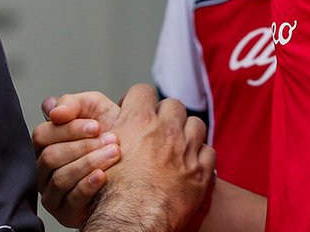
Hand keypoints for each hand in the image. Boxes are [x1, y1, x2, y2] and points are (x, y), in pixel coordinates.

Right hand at [33, 90, 122, 227]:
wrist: (132, 161)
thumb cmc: (108, 132)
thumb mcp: (93, 108)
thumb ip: (72, 102)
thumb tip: (53, 111)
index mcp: (46, 143)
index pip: (42, 135)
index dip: (68, 130)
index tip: (96, 126)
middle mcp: (44, 168)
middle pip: (49, 157)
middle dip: (83, 147)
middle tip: (111, 140)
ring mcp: (52, 191)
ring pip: (59, 178)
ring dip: (88, 163)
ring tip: (113, 154)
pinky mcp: (64, 211)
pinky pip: (70, 200)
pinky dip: (87, 185)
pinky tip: (103, 176)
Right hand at [83, 84, 215, 231]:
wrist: (131, 220)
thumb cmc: (112, 193)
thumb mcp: (100, 151)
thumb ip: (113, 131)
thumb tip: (114, 122)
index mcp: (139, 121)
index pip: (143, 91)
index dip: (139, 99)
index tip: (137, 110)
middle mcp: (165, 130)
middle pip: (173, 105)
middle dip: (167, 115)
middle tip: (159, 130)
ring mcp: (186, 150)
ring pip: (196, 125)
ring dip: (188, 132)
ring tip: (178, 145)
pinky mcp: (201, 172)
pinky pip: (209, 152)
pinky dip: (201, 156)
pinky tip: (190, 164)